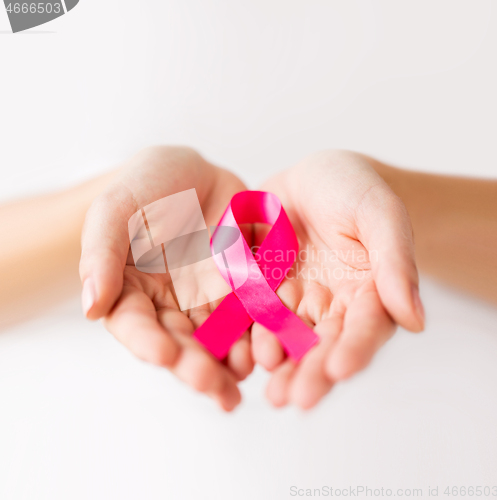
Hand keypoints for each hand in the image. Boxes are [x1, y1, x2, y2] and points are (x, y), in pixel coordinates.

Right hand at [80, 146, 252, 410]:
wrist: (189, 173)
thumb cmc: (143, 186)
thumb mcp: (114, 210)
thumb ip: (102, 253)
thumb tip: (90, 307)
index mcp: (134, 292)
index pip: (136, 325)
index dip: (148, 343)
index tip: (165, 355)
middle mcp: (172, 304)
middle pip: (182, 342)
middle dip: (196, 366)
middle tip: (212, 386)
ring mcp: (210, 297)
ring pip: (220, 336)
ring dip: (231, 359)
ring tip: (243, 374)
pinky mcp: (243, 285)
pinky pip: (254, 309)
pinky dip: (261, 327)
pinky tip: (272, 343)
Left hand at [251, 150, 424, 408]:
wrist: (315, 179)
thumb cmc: (357, 190)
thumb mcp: (380, 214)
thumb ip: (395, 262)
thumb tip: (416, 320)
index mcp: (368, 293)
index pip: (365, 328)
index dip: (354, 349)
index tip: (339, 369)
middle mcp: (330, 305)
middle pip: (322, 344)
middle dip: (309, 372)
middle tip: (293, 399)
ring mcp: (293, 299)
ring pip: (286, 337)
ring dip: (277, 363)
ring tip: (268, 388)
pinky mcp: (261, 287)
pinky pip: (252, 312)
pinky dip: (246, 332)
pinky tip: (238, 352)